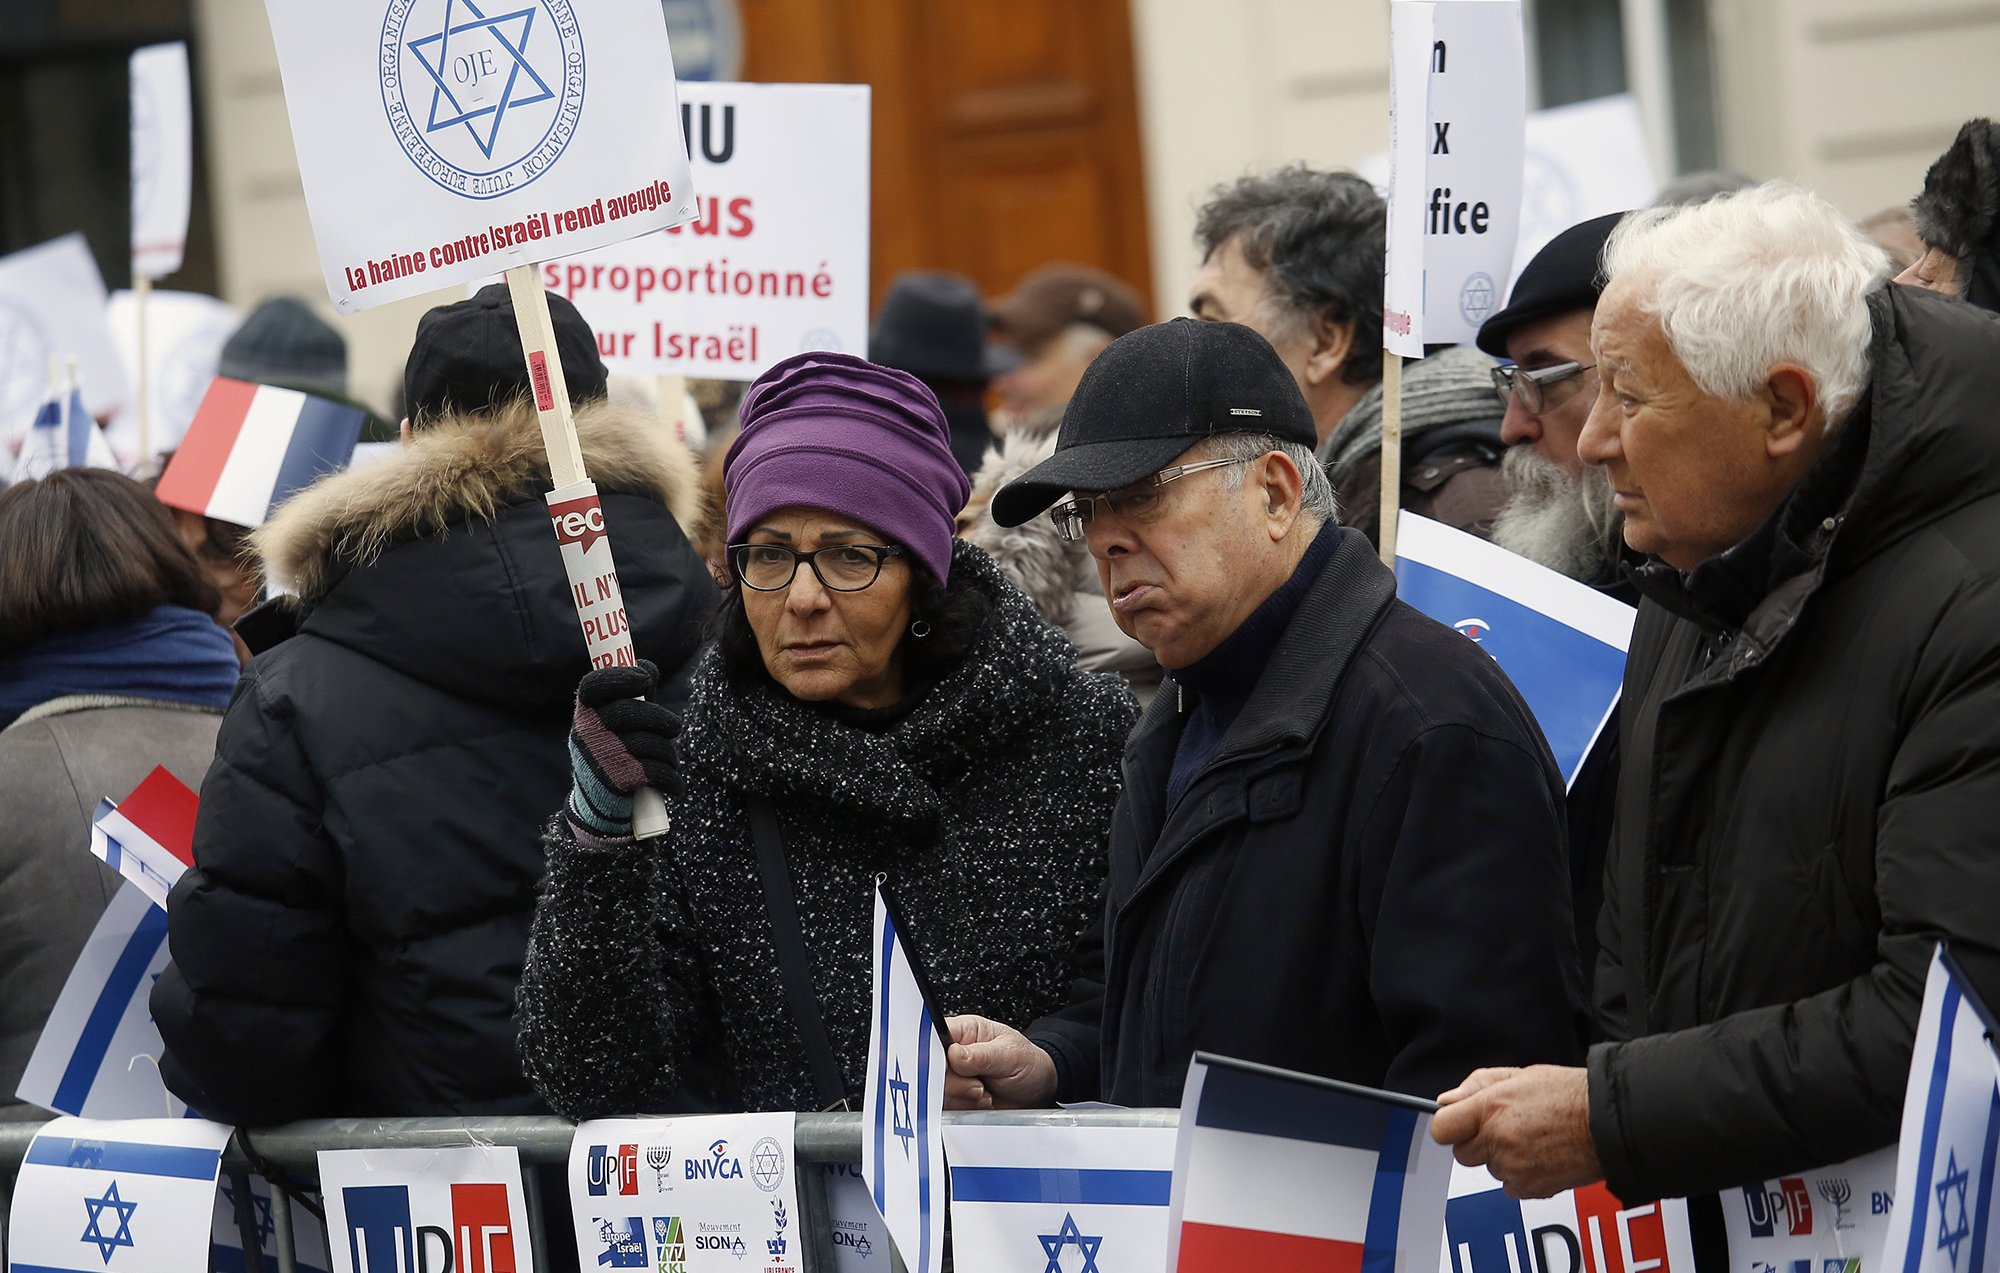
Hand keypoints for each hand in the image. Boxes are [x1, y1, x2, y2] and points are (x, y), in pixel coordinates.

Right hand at [568, 661, 683, 837]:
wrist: (599, 805)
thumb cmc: (615, 751)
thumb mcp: (619, 720)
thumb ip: (634, 693)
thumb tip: (647, 667)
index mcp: (585, 713)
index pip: (594, 686)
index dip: (620, 677)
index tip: (644, 679)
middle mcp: (586, 733)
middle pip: (630, 712)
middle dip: (660, 719)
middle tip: (675, 727)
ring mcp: (600, 757)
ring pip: (649, 743)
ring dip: (667, 752)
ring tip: (668, 759)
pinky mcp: (616, 781)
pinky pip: (655, 771)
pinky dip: (670, 778)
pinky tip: (673, 784)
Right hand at [943, 1015, 1056, 1109]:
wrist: (1038, 1090)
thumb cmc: (1027, 1062)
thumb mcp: (1010, 1055)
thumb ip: (981, 1055)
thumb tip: (954, 1053)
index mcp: (963, 1031)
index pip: (933, 1038)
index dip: (935, 1055)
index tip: (952, 1068)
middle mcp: (953, 1054)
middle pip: (930, 1070)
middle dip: (954, 1083)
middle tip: (978, 1085)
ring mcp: (953, 1078)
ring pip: (936, 1093)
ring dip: (962, 1099)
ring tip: (984, 1093)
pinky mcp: (955, 1100)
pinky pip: (946, 1110)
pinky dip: (964, 1112)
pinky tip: (981, 1104)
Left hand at [1430, 1065, 1601, 1198]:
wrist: (1610, 1124)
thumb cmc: (1571, 1095)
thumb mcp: (1520, 1075)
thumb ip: (1477, 1086)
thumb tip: (1447, 1100)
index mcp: (1491, 1107)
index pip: (1443, 1128)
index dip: (1449, 1126)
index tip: (1458, 1124)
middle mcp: (1498, 1140)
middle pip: (1463, 1153)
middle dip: (1477, 1142)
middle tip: (1505, 1128)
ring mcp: (1513, 1167)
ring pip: (1489, 1168)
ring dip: (1502, 1157)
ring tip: (1533, 1139)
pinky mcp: (1530, 1188)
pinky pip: (1510, 1186)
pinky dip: (1520, 1175)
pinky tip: (1541, 1156)